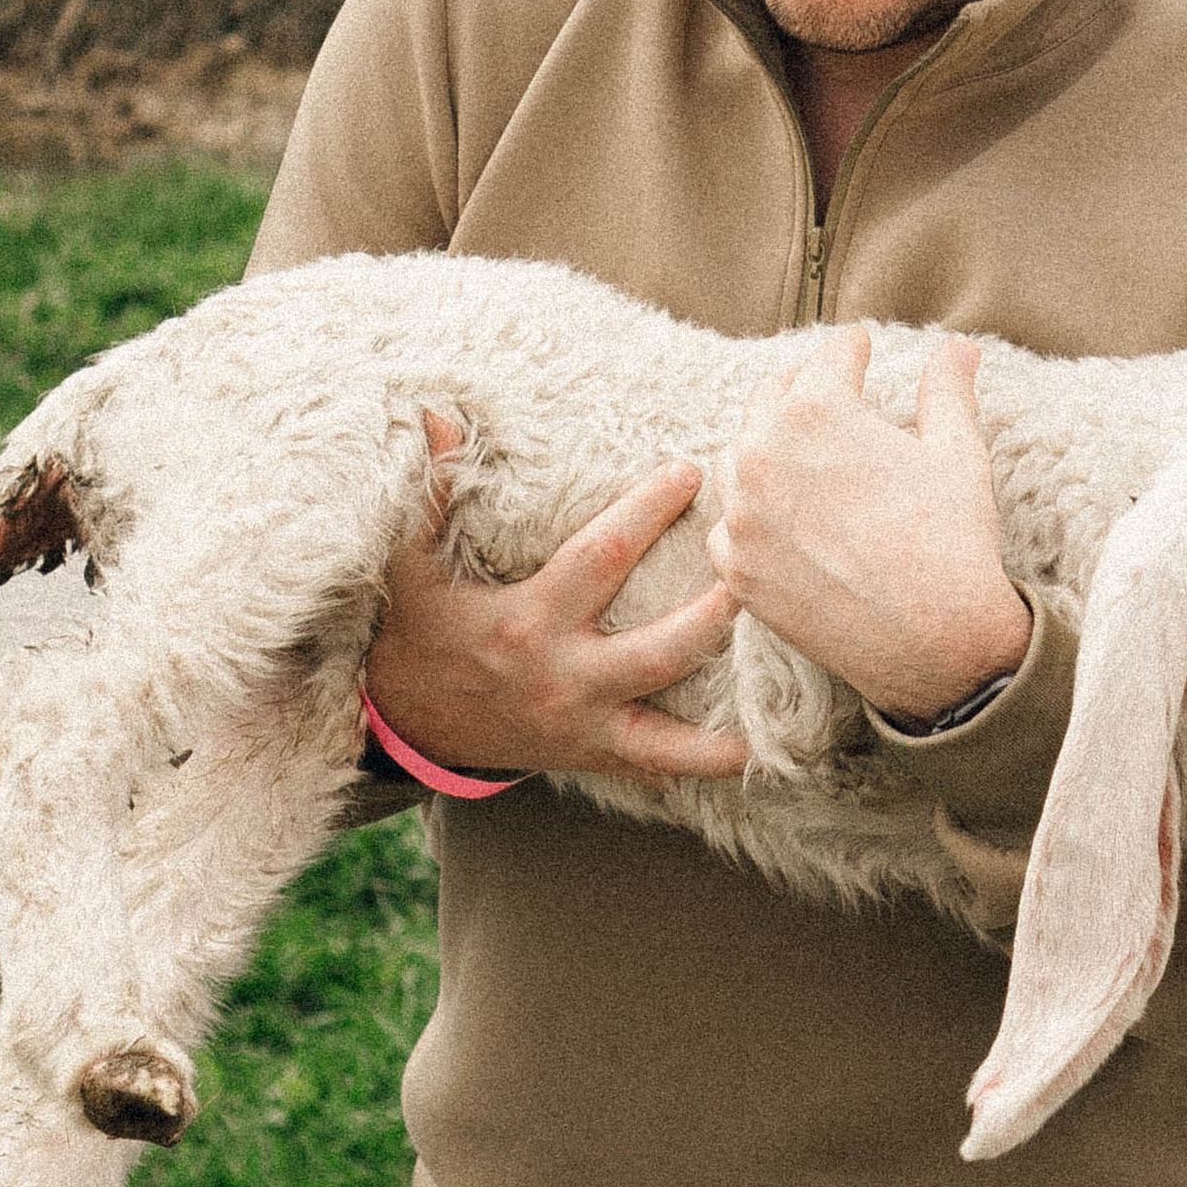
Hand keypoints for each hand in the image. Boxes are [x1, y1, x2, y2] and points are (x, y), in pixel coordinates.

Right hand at [367, 451, 748, 786]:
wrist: (405, 724)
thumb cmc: (418, 633)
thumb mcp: (412, 565)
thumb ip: (430, 492)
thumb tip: (437, 417)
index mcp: (528, 623)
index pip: (602, 558)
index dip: (648, 512)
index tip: (691, 470)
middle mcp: (563, 680)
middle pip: (660, 653)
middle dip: (713, 617)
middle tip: (759, 575)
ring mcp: (582, 727)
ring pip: (667, 737)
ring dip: (723, 727)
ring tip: (781, 704)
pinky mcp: (591, 755)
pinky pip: (654, 769)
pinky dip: (699, 765)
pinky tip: (750, 754)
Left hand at [707, 328, 1031, 725]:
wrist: (936, 642)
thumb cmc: (953, 541)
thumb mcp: (957, 453)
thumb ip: (947, 392)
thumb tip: (960, 348)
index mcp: (814, 412)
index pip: (827, 361)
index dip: (851, 350)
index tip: (859, 346)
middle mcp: (762, 454)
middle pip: (770, 400)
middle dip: (801, 391)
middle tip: (825, 391)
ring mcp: (742, 516)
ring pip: (738, 459)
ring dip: (766, 448)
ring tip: (797, 453)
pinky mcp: (736, 569)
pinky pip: (730, 526)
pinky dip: (751, 516)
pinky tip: (778, 518)